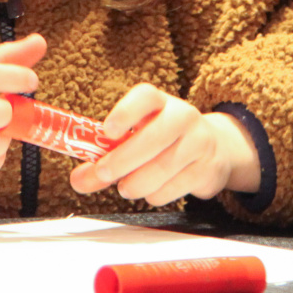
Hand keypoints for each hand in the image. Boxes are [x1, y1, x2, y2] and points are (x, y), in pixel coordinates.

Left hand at [69, 84, 260, 205]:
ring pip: (162, 168)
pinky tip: (151, 191)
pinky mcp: (205, 169)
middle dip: (123, 160)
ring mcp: (197, 142)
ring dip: (136, 183)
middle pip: (153, 137)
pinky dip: (154, 195)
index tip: (107, 131)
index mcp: (160, 101)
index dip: (125, 112)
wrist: (214, 150)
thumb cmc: (163, 142)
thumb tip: (78, 179)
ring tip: (126, 187)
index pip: (145, 97)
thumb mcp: (136, 138)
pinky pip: (172, 188)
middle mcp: (182, 116)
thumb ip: (105, 157)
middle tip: (103, 174)